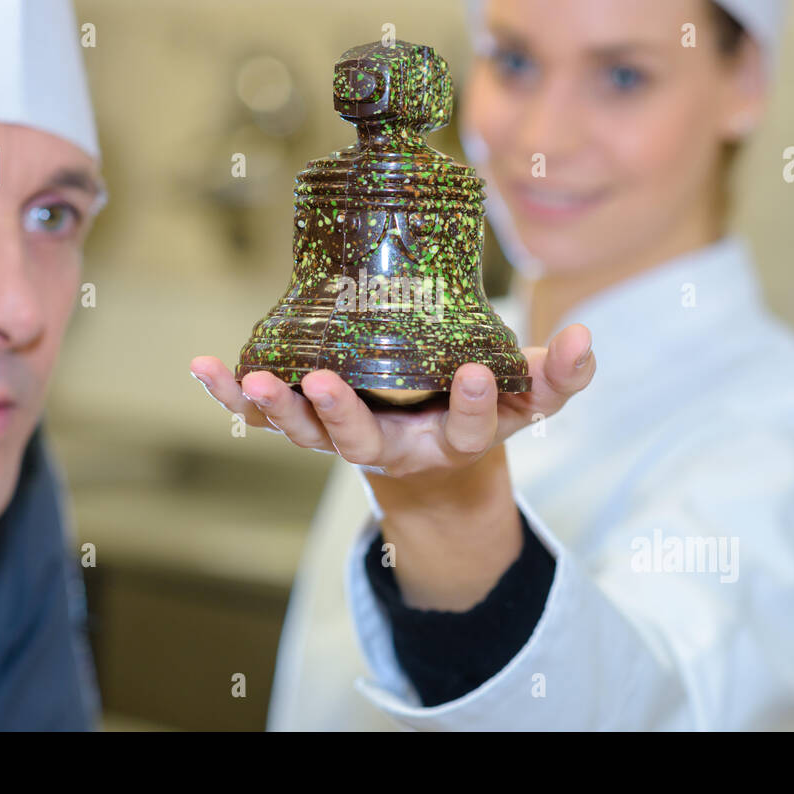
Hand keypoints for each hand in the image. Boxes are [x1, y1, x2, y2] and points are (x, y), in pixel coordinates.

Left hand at [189, 323, 593, 486]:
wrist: (428, 454)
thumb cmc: (477, 411)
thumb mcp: (527, 399)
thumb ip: (557, 376)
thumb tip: (587, 339)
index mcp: (454, 440)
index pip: (470, 429)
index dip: (476, 406)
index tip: (479, 373)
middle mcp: (395, 449)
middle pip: (364, 444)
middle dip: (344, 417)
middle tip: (327, 382)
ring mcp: (347, 440)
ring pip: (309, 434)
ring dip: (280, 408)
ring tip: (261, 378)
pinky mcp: (311, 425)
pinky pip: (267, 417)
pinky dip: (235, 397)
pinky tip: (206, 368)